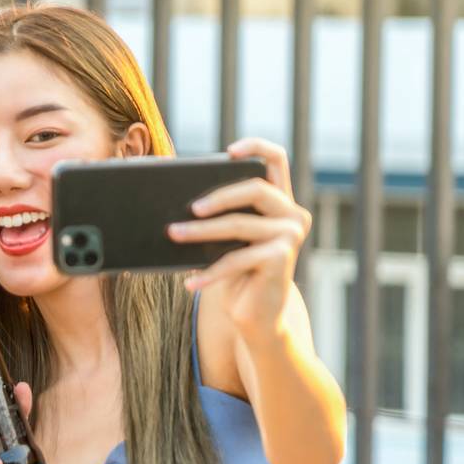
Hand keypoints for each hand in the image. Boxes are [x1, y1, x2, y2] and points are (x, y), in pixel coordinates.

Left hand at [168, 139, 310, 342]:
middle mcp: (292, 214)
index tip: (228, 151)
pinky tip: (190, 281)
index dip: (255, 147)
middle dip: (218, 196)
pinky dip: (210, 272)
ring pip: (240, 224)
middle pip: (255, 189)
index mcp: (279, 201)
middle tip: (188, 207)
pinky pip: (237, 260)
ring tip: (174, 234)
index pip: (276, 160)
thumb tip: (171, 202)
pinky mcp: (282, 259)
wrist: (255, 315)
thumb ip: (215, 215)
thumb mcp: (224, 239)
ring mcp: (290, 236)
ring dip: (201, 231)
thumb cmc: (235, 271)